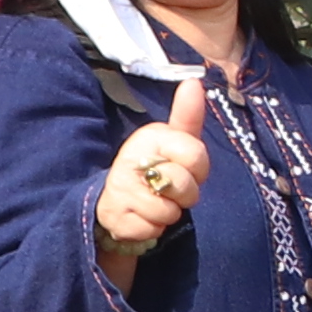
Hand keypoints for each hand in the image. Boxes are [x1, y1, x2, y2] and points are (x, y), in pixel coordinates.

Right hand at [92, 84, 214, 258]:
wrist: (119, 202)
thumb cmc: (156, 169)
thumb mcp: (175, 142)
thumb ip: (188, 116)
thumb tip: (194, 81)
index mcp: (150, 136)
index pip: (196, 156)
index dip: (198, 170)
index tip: (185, 168)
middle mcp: (130, 157)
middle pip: (183, 186)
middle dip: (184, 195)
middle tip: (168, 189)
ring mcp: (119, 188)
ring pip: (168, 212)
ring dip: (167, 214)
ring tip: (153, 202)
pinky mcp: (112, 216)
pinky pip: (152, 230)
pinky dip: (152, 229)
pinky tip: (141, 217)